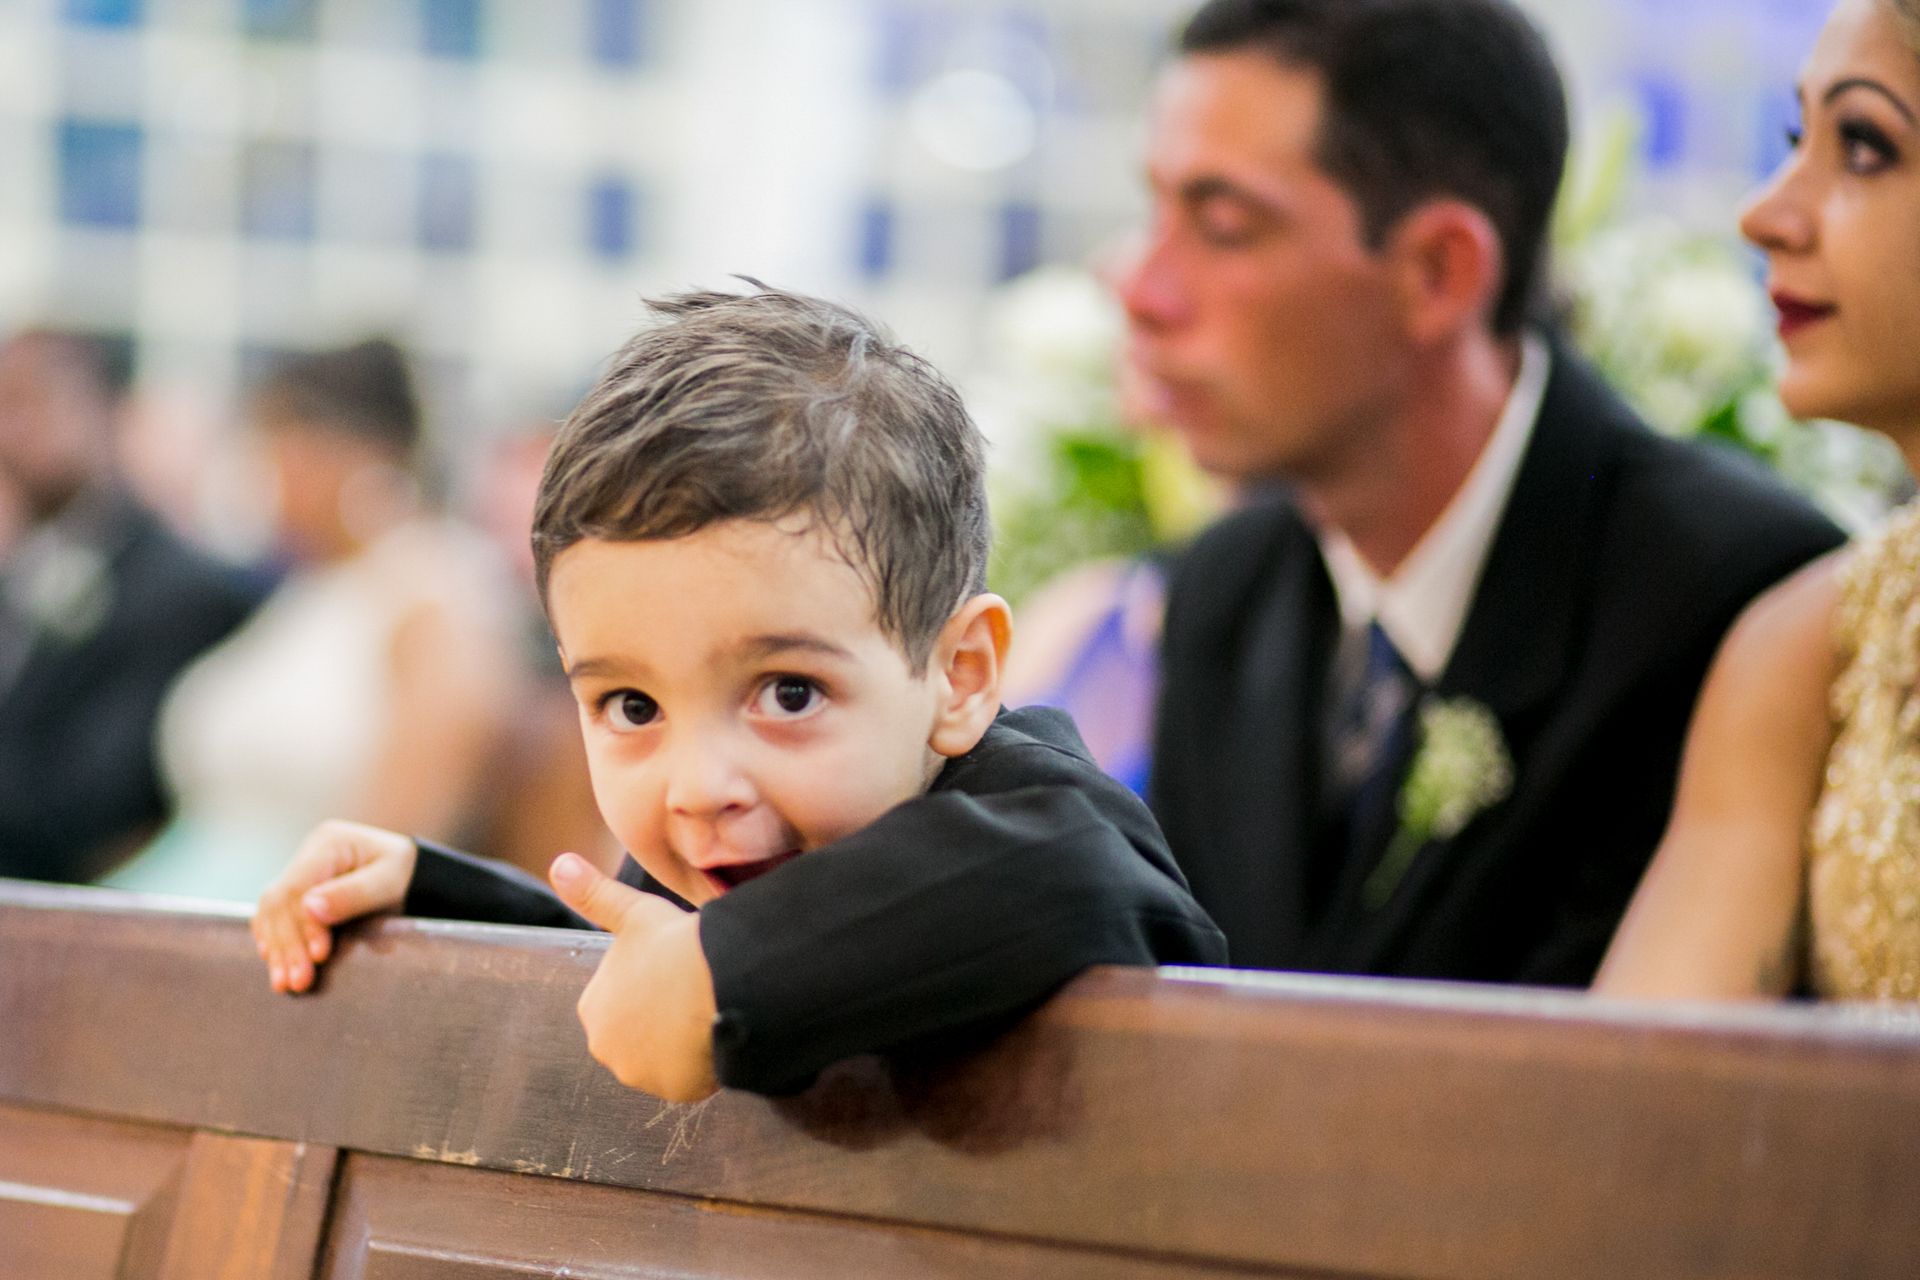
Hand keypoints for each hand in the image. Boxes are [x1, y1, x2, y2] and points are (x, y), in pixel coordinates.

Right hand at [251, 819, 417, 993]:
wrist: (411, 872)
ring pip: (272, 912)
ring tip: (284, 984)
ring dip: (277, 949)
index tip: (318, 956)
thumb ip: (354, 893)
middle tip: (296, 982)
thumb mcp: (390, 879)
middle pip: (280, 903)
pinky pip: (273, 917)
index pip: (299, 888)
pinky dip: (274, 941)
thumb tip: (310, 908)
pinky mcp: (298, 892)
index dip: (303, 926)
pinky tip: (275, 963)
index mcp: (328, 843)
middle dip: (288, 945)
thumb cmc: (405, 873)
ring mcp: (300, 872)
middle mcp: (308, 855)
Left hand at [549, 852, 717, 1102]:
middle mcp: (606, 1049)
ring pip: (665, 1058)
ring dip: (681, 1043)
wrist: (721, 982)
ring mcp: (642, 1075)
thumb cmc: (674, 945)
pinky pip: (690, 1078)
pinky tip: (714, 1035)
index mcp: (592, 1008)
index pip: (621, 1000)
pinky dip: (701, 1064)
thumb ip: (592, 893)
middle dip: (661, 1020)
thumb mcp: (631, 912)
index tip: (672, 971)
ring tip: (705, 1011)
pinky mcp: (676, 1092)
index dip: (650, 985)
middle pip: (640, 1034)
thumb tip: (558, 863)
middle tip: (691, 991)